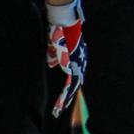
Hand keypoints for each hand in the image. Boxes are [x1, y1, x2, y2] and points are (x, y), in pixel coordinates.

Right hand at [46, 0, 88, 114]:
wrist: (65, 22)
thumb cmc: (59, 29)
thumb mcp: (55, 44)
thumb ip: (54, 55)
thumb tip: (52, 64)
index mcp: (78, 56)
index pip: (74, 73)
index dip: (70, 84)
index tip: (66, 93)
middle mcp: (81, 62)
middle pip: (75, 83)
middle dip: (68, 96)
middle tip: (62, 107)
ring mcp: (79, 66)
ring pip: (72, 88)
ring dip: (65, 100)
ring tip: (58, 110)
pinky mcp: (74, 68)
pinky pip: (69, 87)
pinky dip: (64, 97)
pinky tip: (60, 105)